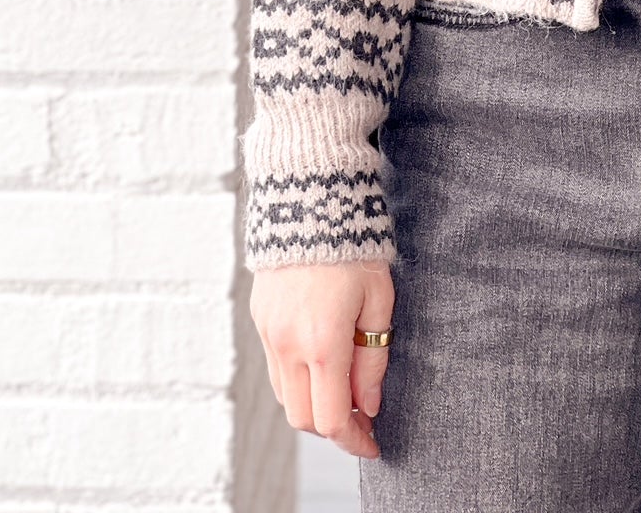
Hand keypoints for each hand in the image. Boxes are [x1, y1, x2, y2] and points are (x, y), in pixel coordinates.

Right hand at [250, 258, 394, 459]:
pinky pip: (276, 370)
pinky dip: (298, 381)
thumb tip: (370, 404)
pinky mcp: (261, 321)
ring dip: (314, 405)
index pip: (332, 420)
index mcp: (322, 343)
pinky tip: (322, 365)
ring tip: (346, 391)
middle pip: (304, 418)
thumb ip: (374, 357)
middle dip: (334, 427)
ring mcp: (269, 334)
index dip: (354, 440)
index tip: (373, 445)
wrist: (310, 197)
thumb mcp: (379, 299)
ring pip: (286, 398)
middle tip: (364, 417)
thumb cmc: (355, 244)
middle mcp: (288, 346)